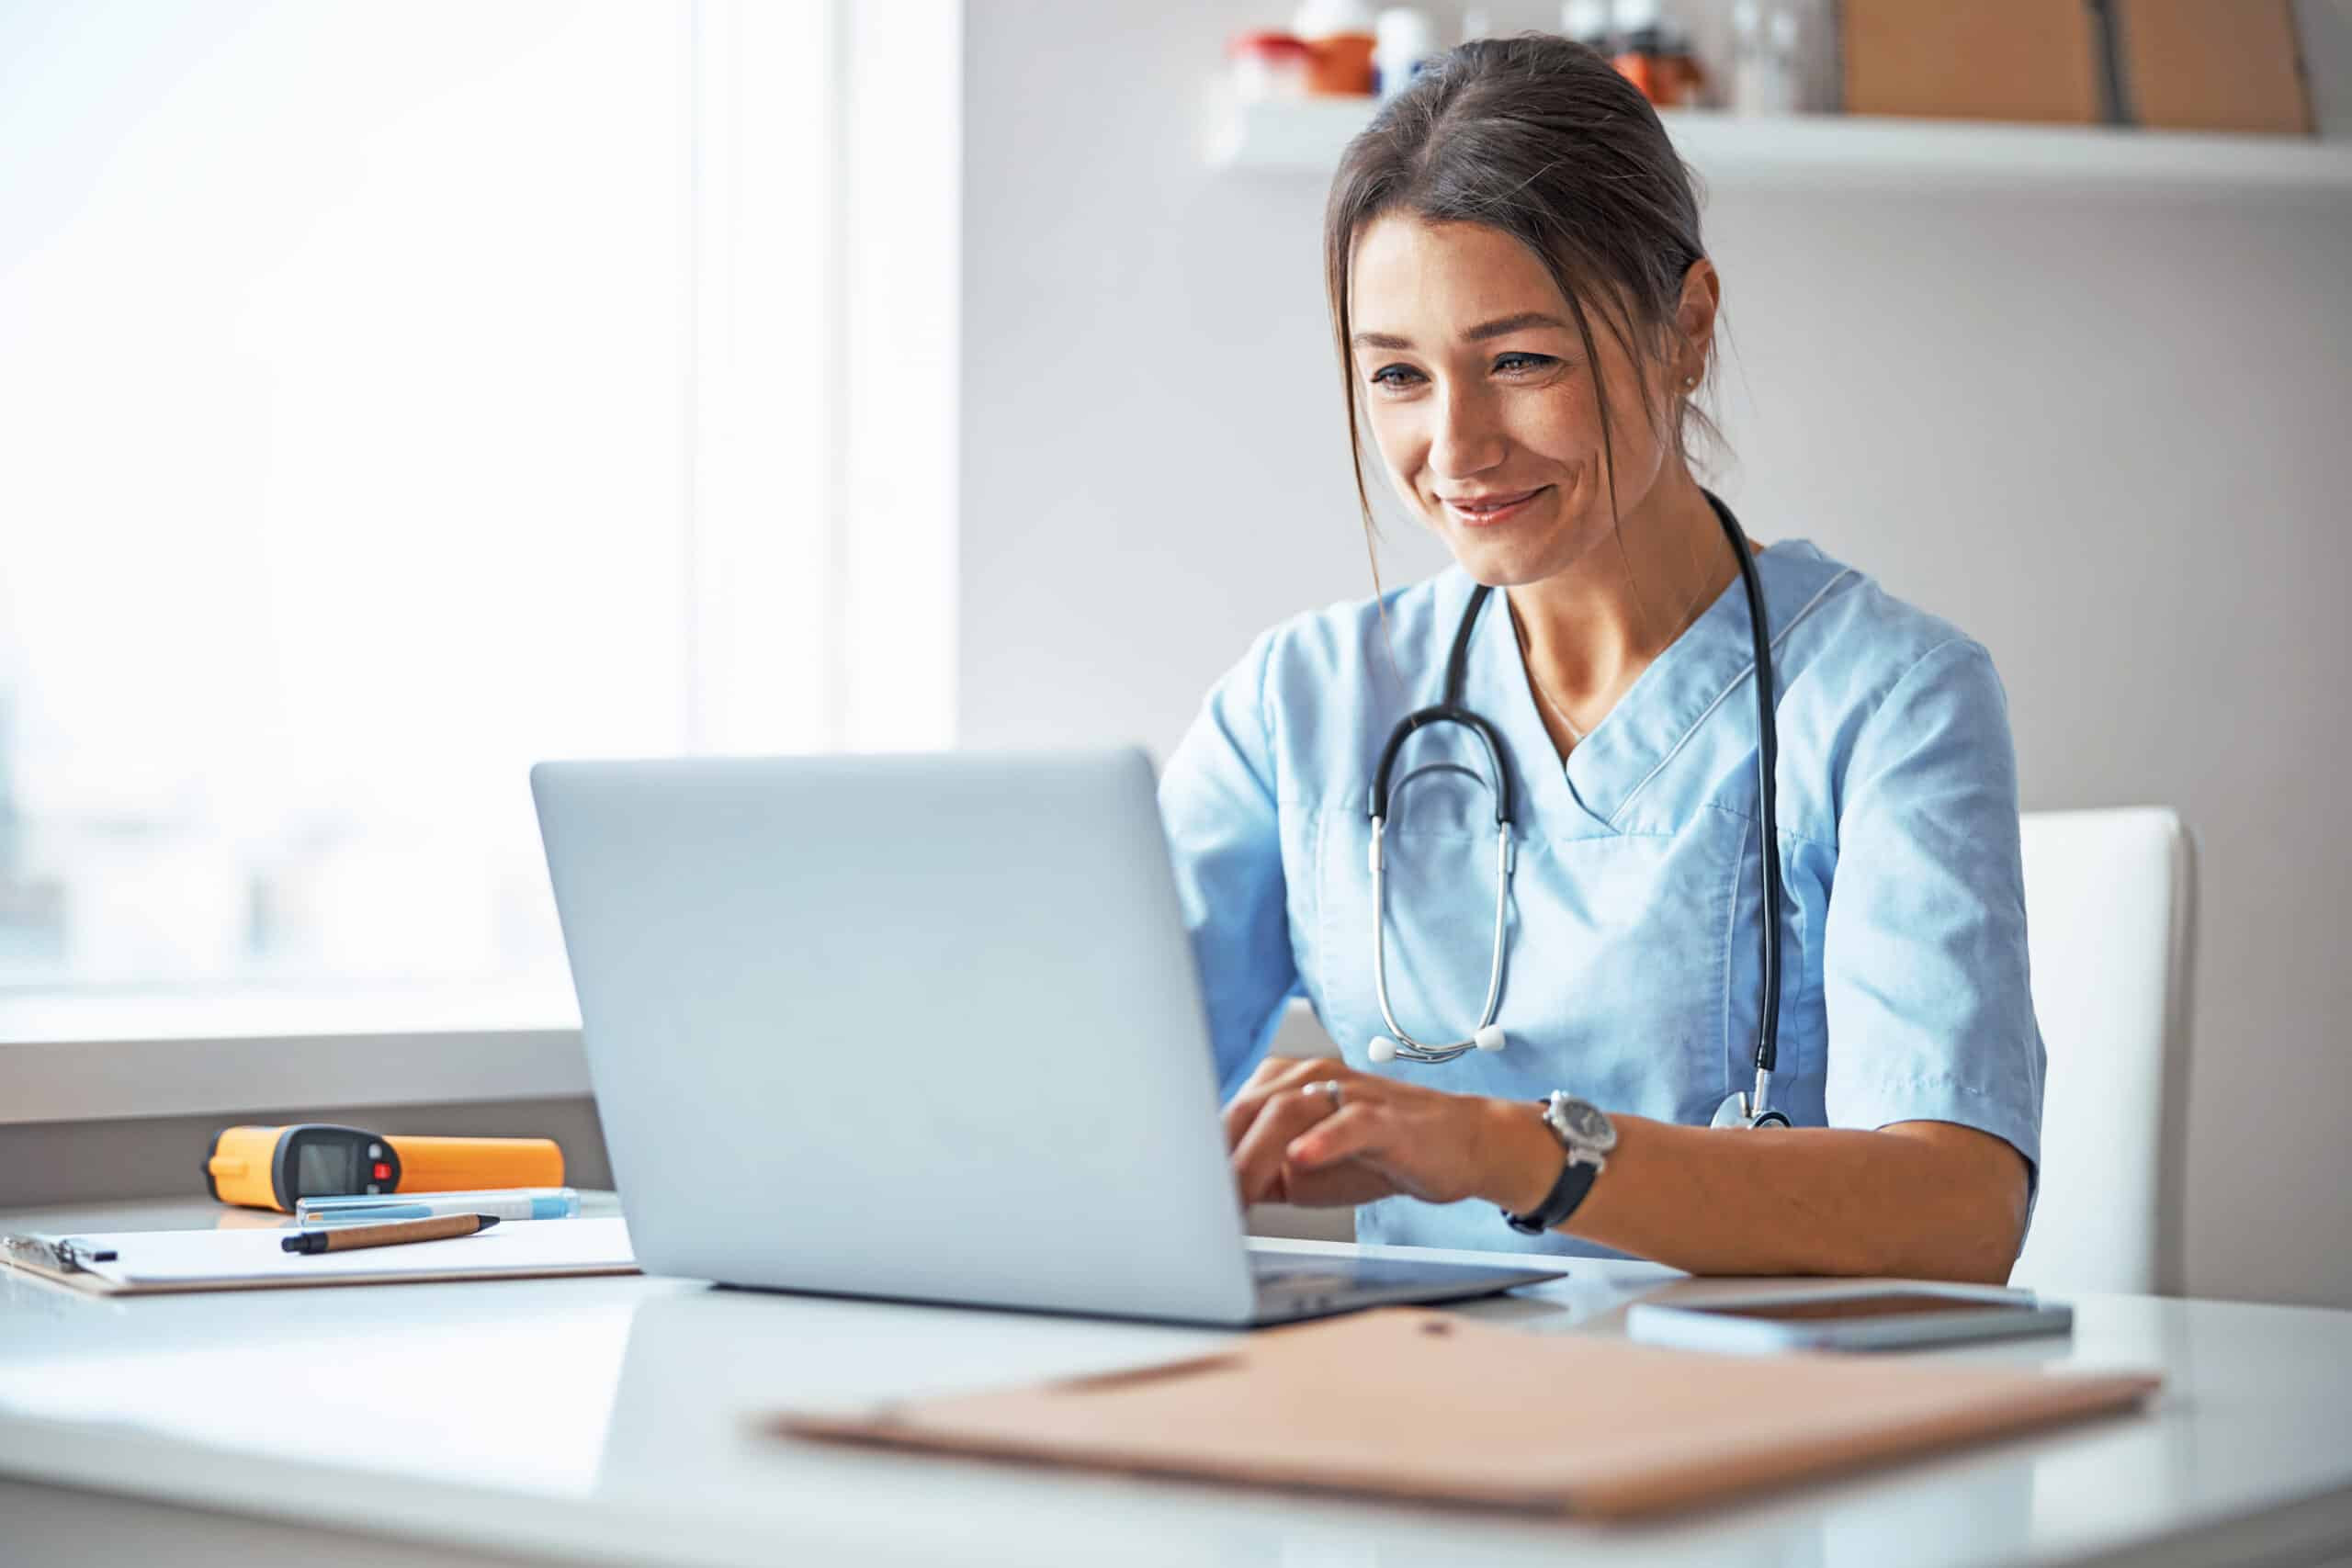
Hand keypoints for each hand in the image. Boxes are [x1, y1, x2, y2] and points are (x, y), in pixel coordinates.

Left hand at [1221, 1056, 1550, 1209]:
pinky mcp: (1388, 1118)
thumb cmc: (1383, 1153)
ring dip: (1255, 1154)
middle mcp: (1314, 1080)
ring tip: (1234, 1190)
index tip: (1179, 1192)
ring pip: (1289, 1112)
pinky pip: (1351, 1122)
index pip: (1231, 1115)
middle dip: (1218, 1156)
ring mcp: (1352, 1094)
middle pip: (1250, 1109)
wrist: (1462, 1144)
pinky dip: (1323, 1140)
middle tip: (1199, 1201)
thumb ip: (1263, 1175)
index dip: (1202, 1153)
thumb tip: (1213, 1198)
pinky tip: (1300, 1158)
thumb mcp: (1309, 1169)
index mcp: (1288, 1085)